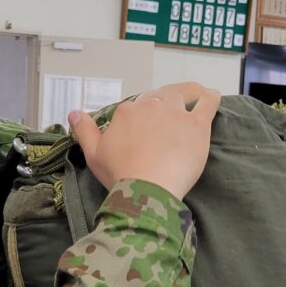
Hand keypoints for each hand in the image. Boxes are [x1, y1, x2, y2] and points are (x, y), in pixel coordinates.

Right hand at [68, 81, 220, 198]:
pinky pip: (208, 102)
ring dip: (185, 99)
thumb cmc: (120, 175)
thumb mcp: (94, 154)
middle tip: (166, 127)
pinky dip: (210, 97)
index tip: (145, 133)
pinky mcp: (197, 125)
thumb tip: (74, 113)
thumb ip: (84, 130)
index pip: (136, 107)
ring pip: (182, 96)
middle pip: (159, 99)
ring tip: (190, 106)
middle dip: (162, 108)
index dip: (142, 118)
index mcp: (127, 111)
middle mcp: (151, 105)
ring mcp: (175, 113)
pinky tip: (211, 97)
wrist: (146, 190)